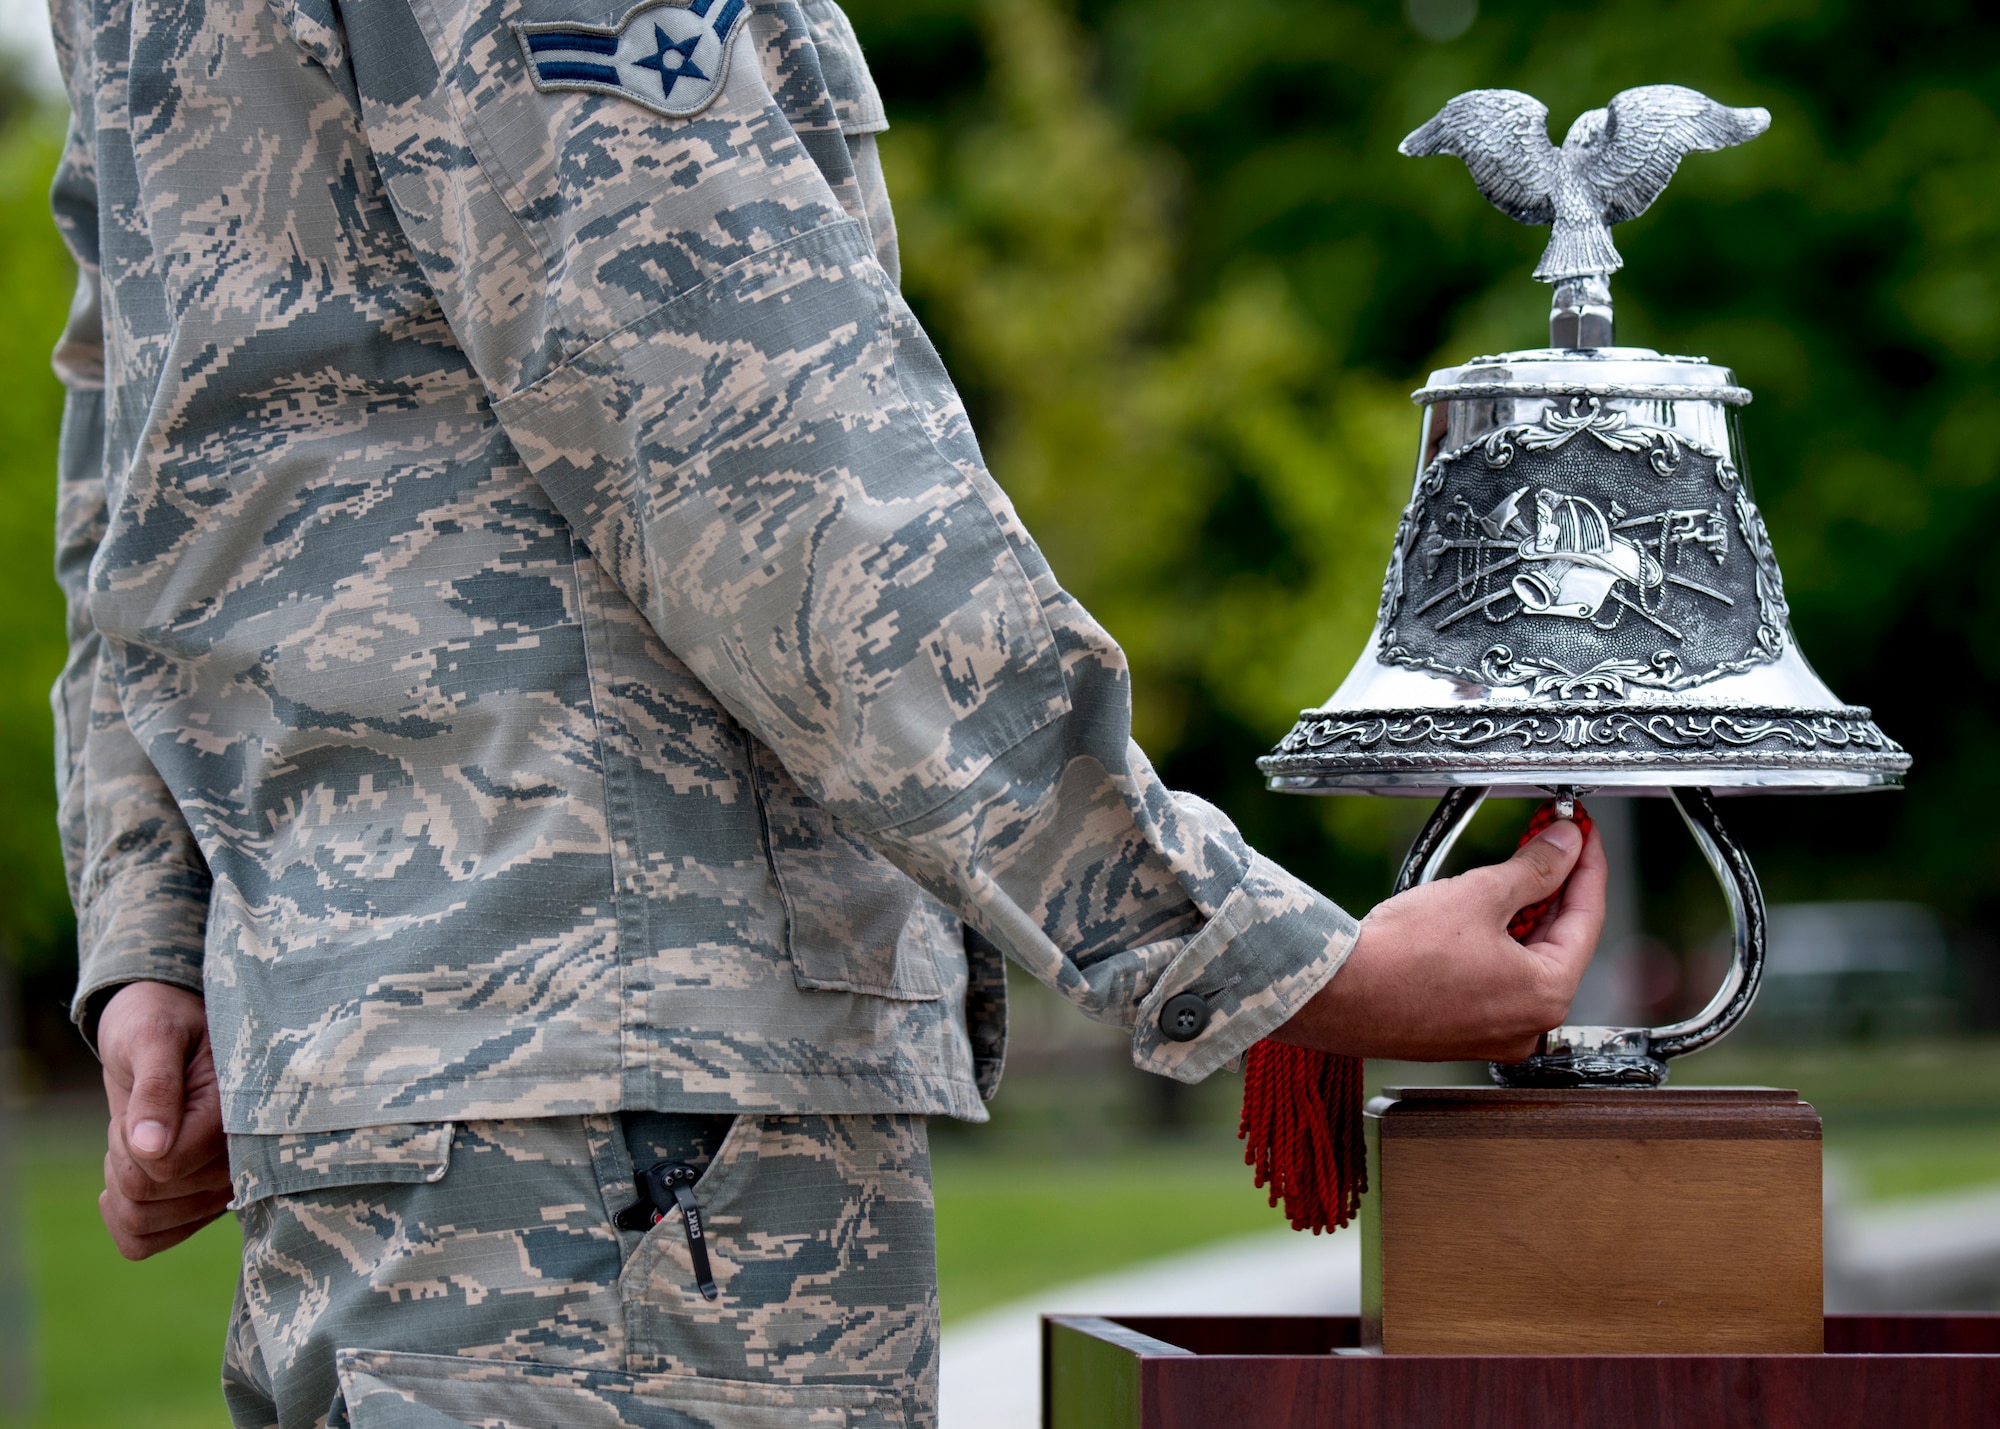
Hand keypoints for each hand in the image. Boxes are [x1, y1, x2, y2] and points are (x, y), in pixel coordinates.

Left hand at [96, 981, 230, 1259]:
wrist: (163, 1025)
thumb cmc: (161, 1019)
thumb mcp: (152, 1036)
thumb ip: (155, 1088)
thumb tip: (151, 1148)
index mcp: (240, 1115)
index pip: (168, 1169)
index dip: (132, 1141)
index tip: (144, 1094)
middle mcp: (241, 1158)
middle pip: (151, 1200)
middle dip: (123, 1156)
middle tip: (140, 1108)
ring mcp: (223, 1184)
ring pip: (144, 1225)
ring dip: (122, 1181)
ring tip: (139, 1134)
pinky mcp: (200, 1202)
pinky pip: (143, 1242)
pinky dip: (119, 1215)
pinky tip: (126, 1171)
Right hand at [1274, 816, 1607, 1062]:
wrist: (1336, 994)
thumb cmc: (1401, 956)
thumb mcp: (1479, 894)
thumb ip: (1533, 868)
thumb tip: (1565, 846)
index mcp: (1547, 994)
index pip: (1586, 917)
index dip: (1586, 866)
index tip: (1582, 834)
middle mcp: (1528, 1024)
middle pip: (1556, 941)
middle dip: (1551, 888)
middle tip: (1547, 842)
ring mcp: (1493, 1035)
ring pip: (1523, 962)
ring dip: (1521, 914)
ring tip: (1509, 869)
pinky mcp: (1459, 1033)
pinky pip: (1493, 981)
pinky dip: (1494, 945)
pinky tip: (1478, 913)